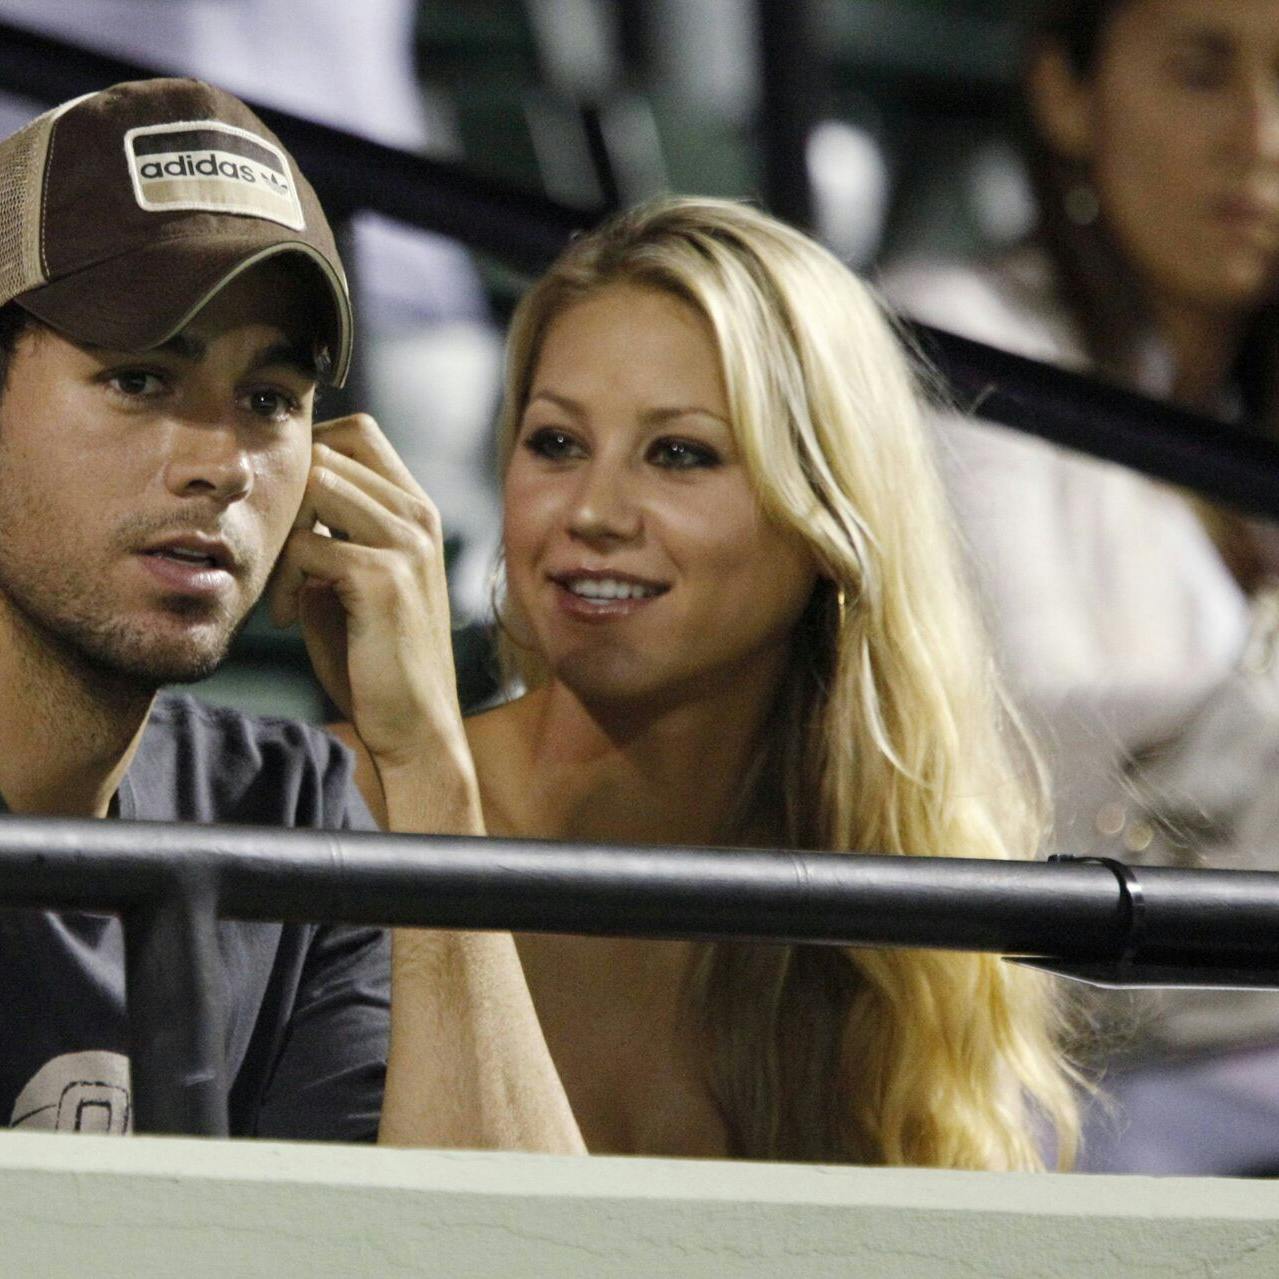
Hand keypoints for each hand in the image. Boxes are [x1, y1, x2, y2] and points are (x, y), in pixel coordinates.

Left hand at [270, 414, 464, 778]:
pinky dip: (282, 579)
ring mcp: (406, 543)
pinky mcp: (384, 578)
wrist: (415, 725)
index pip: (356, 433)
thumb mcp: (354, 580)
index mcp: (416, 511)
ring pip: (315, 485)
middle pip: (329, 449)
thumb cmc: (376, 658)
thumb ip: (330, 532)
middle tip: (277, 557)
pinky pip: (306, 544)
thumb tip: (281, 496)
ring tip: (282, 588)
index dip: (308, 455)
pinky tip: (287, 617)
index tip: (287, 516)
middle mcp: (419, 516)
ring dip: (281, 534)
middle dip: (286, 496)